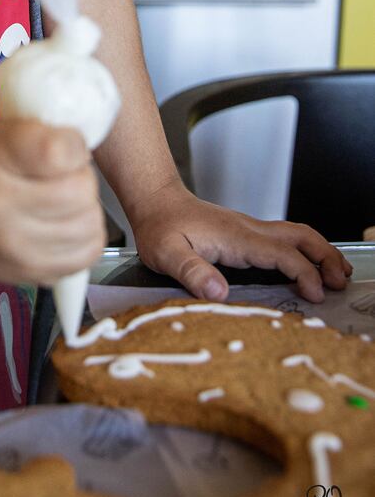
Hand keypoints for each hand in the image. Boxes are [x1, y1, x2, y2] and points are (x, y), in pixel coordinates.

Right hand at [0, 118, 106, 287]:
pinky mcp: (35, 273)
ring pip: (90, 222)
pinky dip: (86, 236)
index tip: (64, 148)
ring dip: (85, 209)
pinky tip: (64, 225)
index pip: (58, 152)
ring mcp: (16, 246)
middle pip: (81, 189)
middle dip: (80, 178)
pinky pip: (90, 249)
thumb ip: (40, 131)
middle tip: (63, 177)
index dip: (73, 146)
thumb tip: (82, 146)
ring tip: (62, 202)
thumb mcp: (1, 135)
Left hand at [131, 179, 352, 303]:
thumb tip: (219, 293)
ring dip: (319, 250)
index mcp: (235, 236)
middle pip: (299, 236)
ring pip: (295, 234)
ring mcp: (248, 228)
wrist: (155, 201)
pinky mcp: (245, 232)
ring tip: (337, 273)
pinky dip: (304, 250)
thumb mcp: (166, 254)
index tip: (316, 294)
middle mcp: (248, 229)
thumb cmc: (159, 227)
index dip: (303, 273)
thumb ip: (192, 272)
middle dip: (325, 256)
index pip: (281, 253)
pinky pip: (284, 238)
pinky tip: (306, 264)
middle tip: (341, 281)